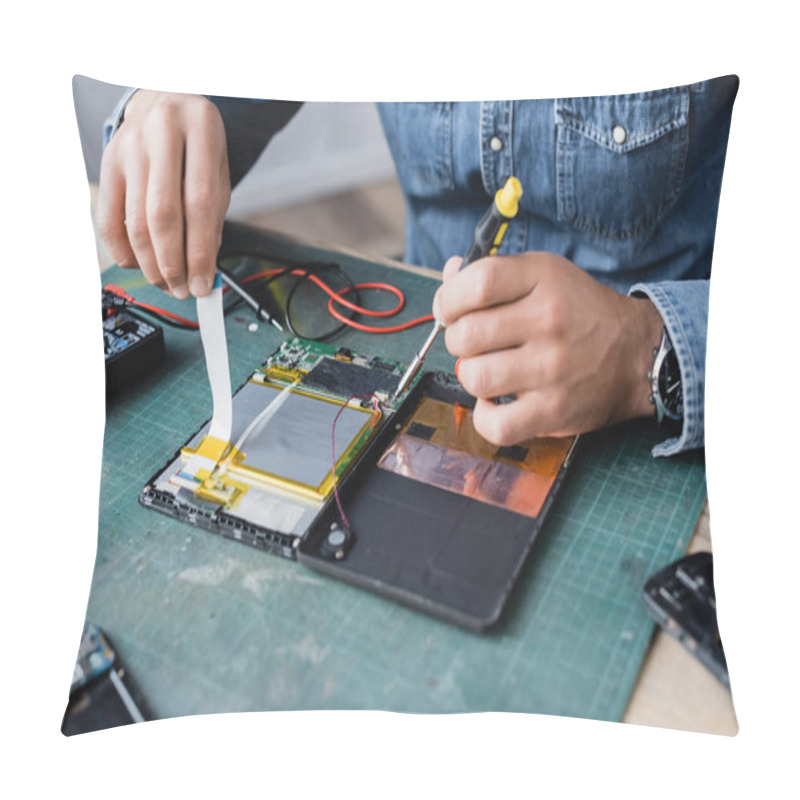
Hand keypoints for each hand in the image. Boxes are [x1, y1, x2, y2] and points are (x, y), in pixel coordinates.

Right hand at [96, 91, 230, 297]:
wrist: (164, 100)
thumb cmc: (197, 144)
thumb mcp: (218, 171)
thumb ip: (213, 217)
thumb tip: (204, 271)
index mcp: (200, 128)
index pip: (199, 204)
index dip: (200, 251)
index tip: (205, 284)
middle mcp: (160, 132)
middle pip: (162, 215)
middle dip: (173, 263)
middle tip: (184, 290)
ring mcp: (128, 146)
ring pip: (134, 221)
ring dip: (150, 263)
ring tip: (168, 283)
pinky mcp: (106, 161)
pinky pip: (108, 218)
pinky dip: (122, 250)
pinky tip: (139, 265)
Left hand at [432, 252, 663, 443]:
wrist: (638, 354)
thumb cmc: (579, 314)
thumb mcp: (545, 276)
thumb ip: (495, 274)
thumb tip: (449, 275)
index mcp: (543, 279)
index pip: (476, 283)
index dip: (448, 299)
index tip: (449, 311)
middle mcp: (549, 321)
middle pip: (466, 334)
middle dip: (459, 341)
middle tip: (477, 344)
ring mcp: (552, 369)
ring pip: (474, 377)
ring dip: (472, 376)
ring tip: (490, 371)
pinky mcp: (554, 410)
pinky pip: (495, 424)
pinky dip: (485, 416)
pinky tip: (496, 402)